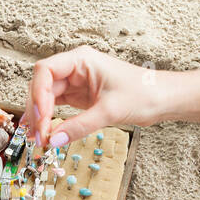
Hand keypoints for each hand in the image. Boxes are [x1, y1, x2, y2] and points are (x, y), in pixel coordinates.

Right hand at [23, 45, 160, 146]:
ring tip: (38, 139)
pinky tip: (46, 134)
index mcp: (81, 59)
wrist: (162, 99)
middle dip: (37, 110)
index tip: (41, 119)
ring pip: (46, 97)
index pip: (45, 71)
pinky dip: (50, 120)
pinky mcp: (80, 96)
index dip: (37, 94)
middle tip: (38, 136)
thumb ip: (80, 126)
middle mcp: (75, 68)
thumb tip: (54, 140)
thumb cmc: (143, 94)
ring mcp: (76, 82)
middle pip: (42, 85)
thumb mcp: (110, 112)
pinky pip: (57, 106)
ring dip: (40, 117)